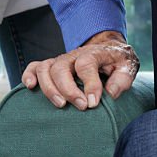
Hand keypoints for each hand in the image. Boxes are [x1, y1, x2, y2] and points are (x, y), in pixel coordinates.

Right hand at [21, 31, 138, 109]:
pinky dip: (29, 75)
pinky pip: (34, 66)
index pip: (86, 64)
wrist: (108, 49)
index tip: (93, 103)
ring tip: (60, 104)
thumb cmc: (117, 62)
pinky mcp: (52, 66)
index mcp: (94, 53)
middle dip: (68, 89)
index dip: (89, 84)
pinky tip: (30, 87)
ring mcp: (61, 60)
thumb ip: (122, 79)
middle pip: (61, 67)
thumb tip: (110, 93)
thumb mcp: (128, 67)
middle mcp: (74, 55)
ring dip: (49, 88)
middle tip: (82, 107)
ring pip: (46, 68)